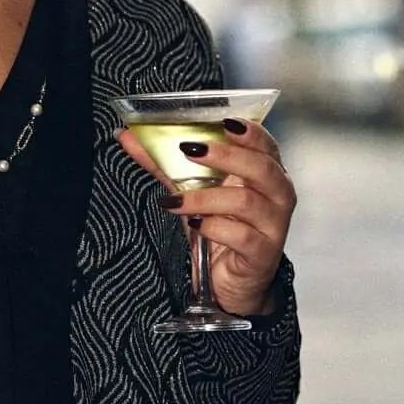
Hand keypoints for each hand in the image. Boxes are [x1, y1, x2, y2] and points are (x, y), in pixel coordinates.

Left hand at [116, 116, 295, 316]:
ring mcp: (273, 226)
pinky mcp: (262, 253)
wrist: (229, 281)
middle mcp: (277, 196)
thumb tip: (127, 136)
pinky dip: (214, 228)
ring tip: (176, 201)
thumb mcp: (191, 192)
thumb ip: (164, 164)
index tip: (224, 122)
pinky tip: (196, 226)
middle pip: (262, 168)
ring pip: (247, 202)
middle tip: (190, 151)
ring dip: (206, 197)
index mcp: (265, 175)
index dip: (250, 132)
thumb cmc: (219, 229)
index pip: (266, 145)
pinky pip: (242, 236)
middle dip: (226, 156)